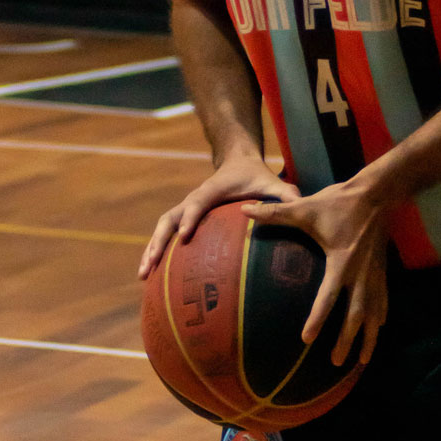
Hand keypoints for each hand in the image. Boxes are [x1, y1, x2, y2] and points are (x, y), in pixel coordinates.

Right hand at [138, 156, 298, 278]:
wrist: (238, 162)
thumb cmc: (256, 176)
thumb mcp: (273, 183)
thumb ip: (284, 195)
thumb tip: (298, 209)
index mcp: (211, 191)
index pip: (197, 204)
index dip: (190, 218)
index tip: (184, 236)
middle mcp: (193, 200)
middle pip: (168, 219)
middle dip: (158, 242)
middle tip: (150, 265)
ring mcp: (186, 209)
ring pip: (162, 229)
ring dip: (151, 250)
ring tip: (142, 276)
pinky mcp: (185, 219)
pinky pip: (167, 235)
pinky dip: (158, 253)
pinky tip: (154, 277)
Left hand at [242, 183, 387, 364]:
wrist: (377, 193)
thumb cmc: (339, 202)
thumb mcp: (306, 207)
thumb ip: (276, 212)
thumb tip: (244, 210)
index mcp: (341, 262)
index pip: (328, 298)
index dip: (318, 319)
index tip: (307, 340)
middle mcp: (360, 274)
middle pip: (355, 316)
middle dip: (347, 340)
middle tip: (335, 362)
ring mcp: (374, 274)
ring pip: (374, 314)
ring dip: (369, 338)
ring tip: (362, 361)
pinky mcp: (382, 271)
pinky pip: (383, 301)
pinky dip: (380, 318)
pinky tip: (378, 330)